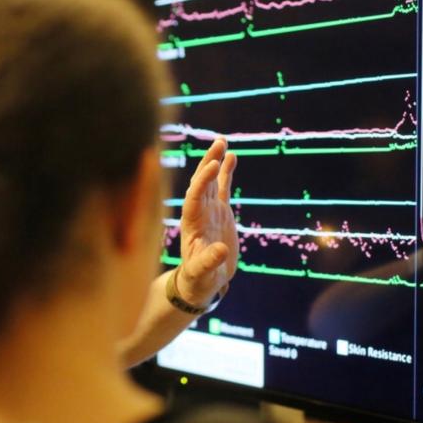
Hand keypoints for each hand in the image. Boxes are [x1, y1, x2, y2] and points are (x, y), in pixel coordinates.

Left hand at [176, 137, 237, 305]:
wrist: (203, 281)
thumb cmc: (198, 279)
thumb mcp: (202, 273)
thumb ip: (208, 262)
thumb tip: (221, 249)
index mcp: (191, 225)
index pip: (194, 198)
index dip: (202, 182)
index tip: (212, 166)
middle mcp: (198, 213)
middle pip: (200, 183)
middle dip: (207, 164)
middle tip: (218, 144)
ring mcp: (209, 211)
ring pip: (210, 181)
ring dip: (214, 162)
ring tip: (222, 141)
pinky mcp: (220, 213)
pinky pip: (222, 188)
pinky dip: (226, 173)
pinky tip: (231, 156)